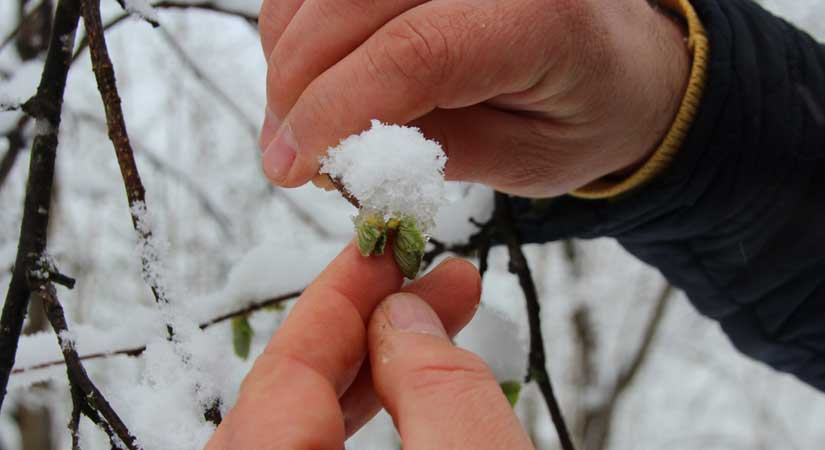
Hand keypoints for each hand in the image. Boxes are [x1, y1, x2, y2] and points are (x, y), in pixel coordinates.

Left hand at [204, 244, 533, 448]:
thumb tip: (402, 314)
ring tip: (438, 325)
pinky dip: (365, 421)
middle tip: (425, 282)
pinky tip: (411, 393)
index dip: (334, 301)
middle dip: (362, 330)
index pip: (280, 379)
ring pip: (302, 433)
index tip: (383, 246)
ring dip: (374, 374)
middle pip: (283, 403)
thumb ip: (441, 393)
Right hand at [257, 0, 688, 196]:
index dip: (334, 111)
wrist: (619, 63)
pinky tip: (317, 77)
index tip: (292, 167)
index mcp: (538, 15)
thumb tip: (331, 153)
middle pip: (349, 5)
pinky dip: (304, 26)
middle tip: (284, 156)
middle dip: (296, 86)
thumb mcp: (528, 163)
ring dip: (291, 54)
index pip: (412, 53)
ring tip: (300, 122)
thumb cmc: (586, 117)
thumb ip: (434, 154)